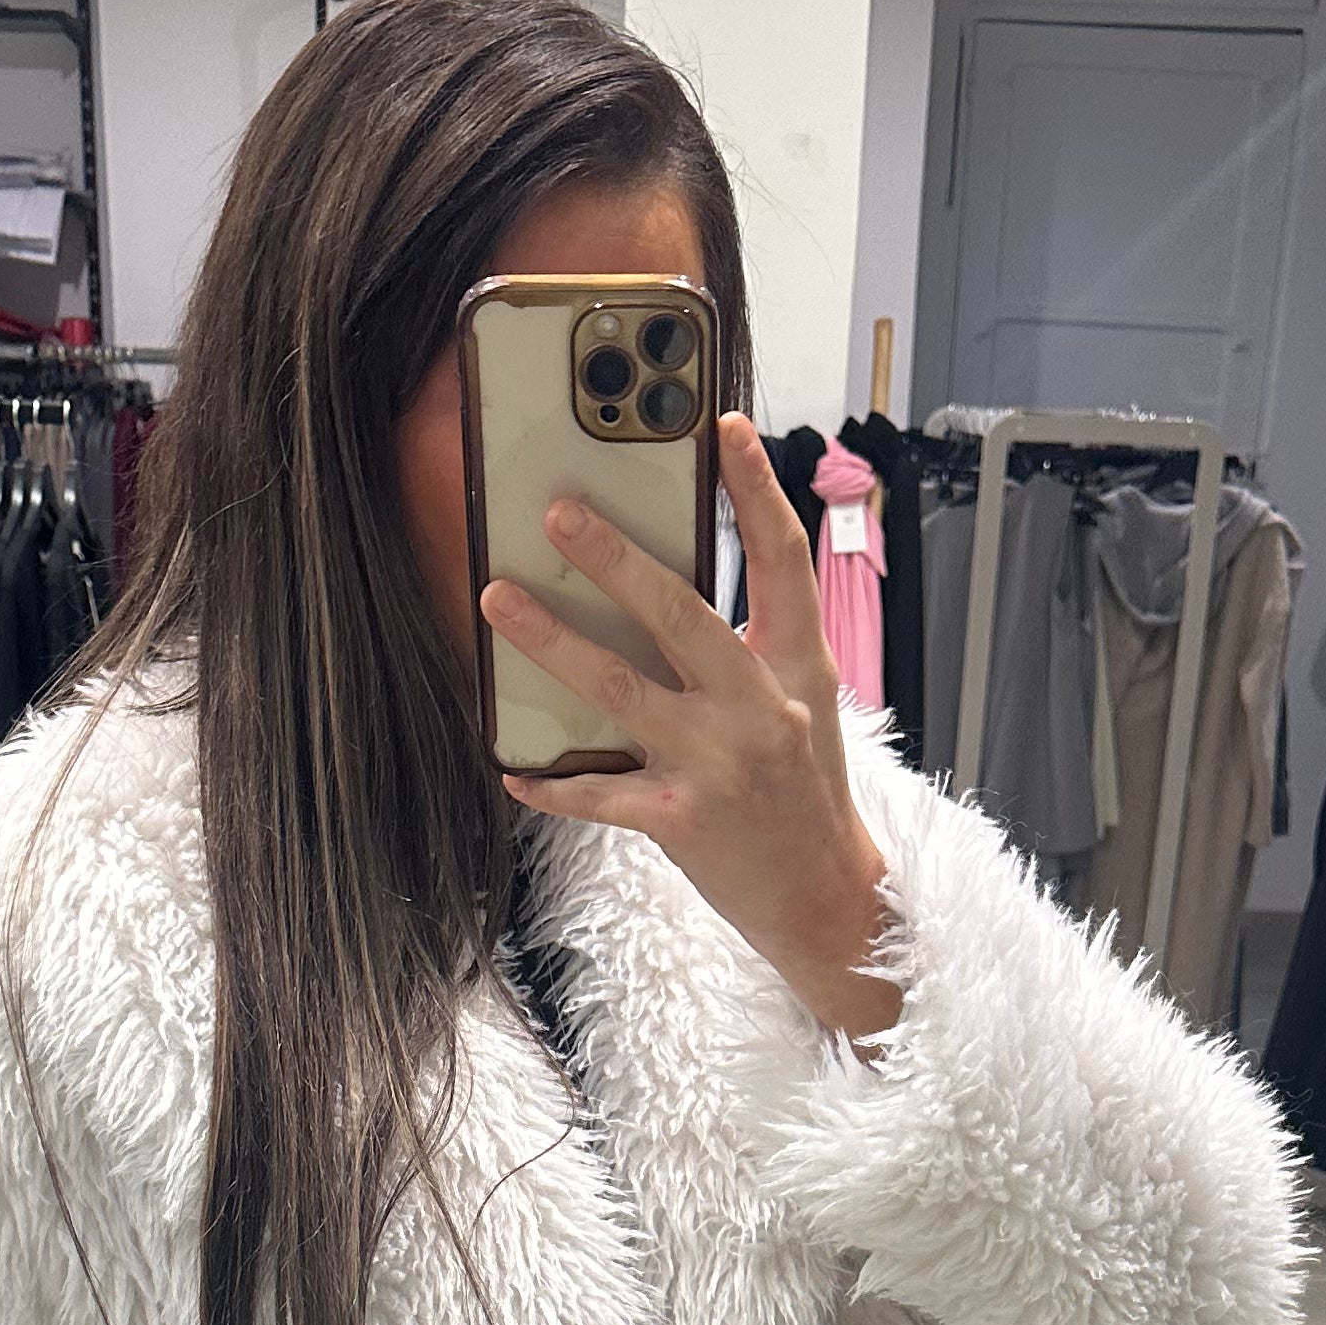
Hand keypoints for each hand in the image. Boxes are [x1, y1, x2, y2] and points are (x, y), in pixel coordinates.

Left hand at [481, 410, 899, 1045]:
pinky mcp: (682, 823)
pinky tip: (511, 766)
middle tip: (559, 512)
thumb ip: (751, 645)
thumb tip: (666, 583)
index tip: (726, 426)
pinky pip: (600, 795)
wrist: (827, 898)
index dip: (757, 490)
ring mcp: (720, 765)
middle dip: (617, 559)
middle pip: (682, 615)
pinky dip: (553, 783)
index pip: (783, 560)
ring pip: (621, 691)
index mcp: (797, 666)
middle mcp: (761, 707)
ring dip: (552, 642)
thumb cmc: (803, 792)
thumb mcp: (802, 703)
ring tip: (498, 600)